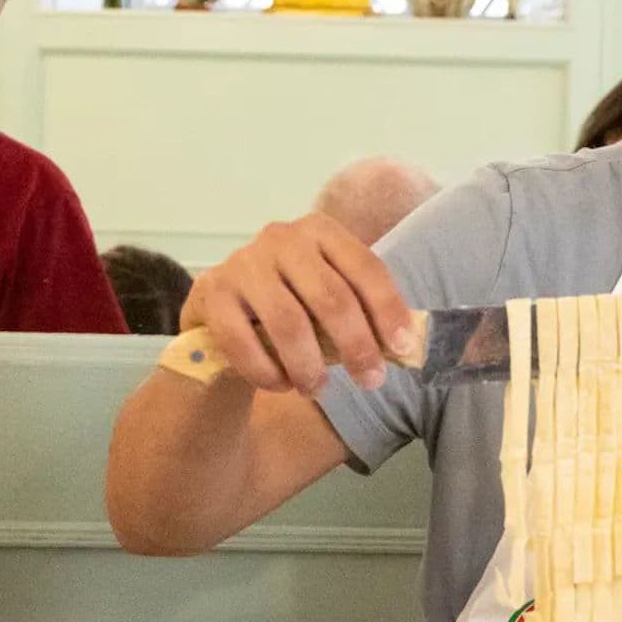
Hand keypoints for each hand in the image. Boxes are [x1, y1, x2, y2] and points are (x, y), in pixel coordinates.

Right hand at [177, 213, 411, 396]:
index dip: (388, 309)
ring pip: (289, 323)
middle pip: (332, 298)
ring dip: (309, 366)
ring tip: (318, 389)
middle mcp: (282, 238)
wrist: (225, 315)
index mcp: (322, 232)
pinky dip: (265, 371)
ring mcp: (243, 262)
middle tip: (370, 381)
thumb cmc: (295, 307)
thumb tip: (409, 346)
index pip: (366, 268)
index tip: (403, 347)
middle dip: (356, 346)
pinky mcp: (212, 292)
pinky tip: (280, 385)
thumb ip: (365, 312)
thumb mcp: (331, 299)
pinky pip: (242, 340)